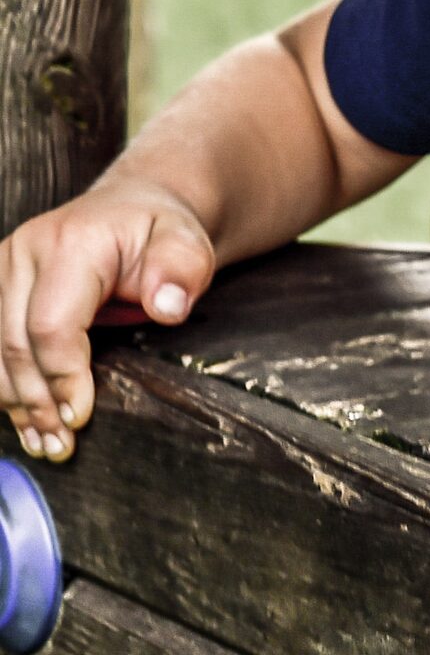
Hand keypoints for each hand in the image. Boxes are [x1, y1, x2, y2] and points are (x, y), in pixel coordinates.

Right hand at [0, 184, 214, 460]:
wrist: (132, 210)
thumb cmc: (159, 233)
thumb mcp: (187, 242)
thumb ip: (182, 270)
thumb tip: (168, 308)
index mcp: (70, 242)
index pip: (51, 324)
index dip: (63, 376)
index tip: (81, 415)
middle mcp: (23, 254)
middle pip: (14, 345)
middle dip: (38, 401)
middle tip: (64, 443)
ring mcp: (2, 272)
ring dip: (18, 404)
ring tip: (48, 442)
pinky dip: (8, 389)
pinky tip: (28, 421)